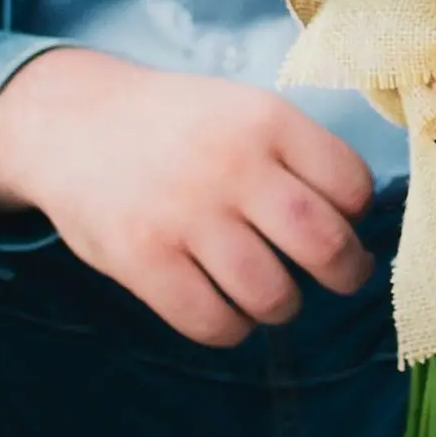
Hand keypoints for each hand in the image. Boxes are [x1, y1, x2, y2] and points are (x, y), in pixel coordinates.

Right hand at [0, 48, 376, 347]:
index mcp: (266, 120)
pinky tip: (224, 306)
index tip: (341, 222)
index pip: (352, 186)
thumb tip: (362, 224)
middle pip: (324, 245)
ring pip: (273, 295)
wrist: (73, 124)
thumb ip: (298, 155)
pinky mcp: (143, 260)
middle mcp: (231, 165)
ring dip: (284, 305)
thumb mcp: (242, 109)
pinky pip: (214, 324)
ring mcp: (185, 215)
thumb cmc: (177, 127)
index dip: (357, 215)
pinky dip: (231, 328)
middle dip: (346, 273)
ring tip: (271, 291)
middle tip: (339, 276)